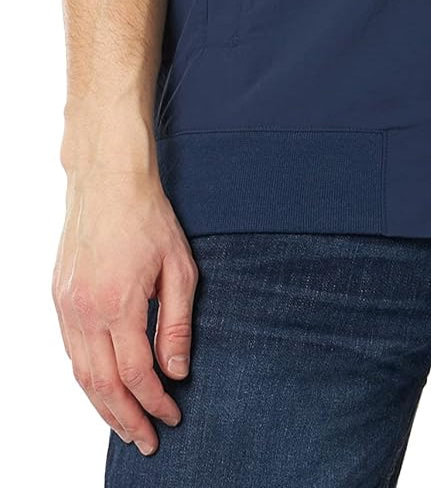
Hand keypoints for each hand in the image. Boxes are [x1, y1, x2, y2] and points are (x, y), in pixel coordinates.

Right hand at [52, 169, 197, 455]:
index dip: (156, 401)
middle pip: (104, 384)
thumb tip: (177, 371)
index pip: (137, 372)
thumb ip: (177, 324)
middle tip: (149, 440)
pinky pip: (72, 352)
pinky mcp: (59, 299)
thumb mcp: (179, 268)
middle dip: (127, 418)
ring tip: (127, 426)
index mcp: (118, 304)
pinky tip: (104, 389)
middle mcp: (85, 311)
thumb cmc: (148, 218)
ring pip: (82, 374)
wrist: (107, 182)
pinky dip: (88, 378)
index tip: (174, 414)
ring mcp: (67, 307)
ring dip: (104, 406)